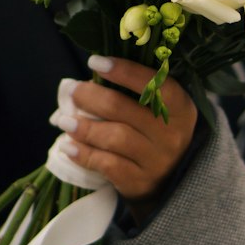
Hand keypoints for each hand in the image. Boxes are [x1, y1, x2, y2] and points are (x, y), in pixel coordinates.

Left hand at [52, 56, 196, 217]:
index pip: (155, 85)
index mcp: (180, 109)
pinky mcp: (140, 182)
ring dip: (84, 127)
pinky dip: (84, 154)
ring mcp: (157, 161)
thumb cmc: (155, 134)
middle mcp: (172, 135)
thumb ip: (134, 93)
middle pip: (124, 109)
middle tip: (72, 91)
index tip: (95, 62)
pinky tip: (68, 146)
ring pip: (114, 137)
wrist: (168, 180)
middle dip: (92, 97)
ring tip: (63, 120)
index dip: (124, 71)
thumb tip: (89, 77)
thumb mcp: (158, 111)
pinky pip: (107, 165)